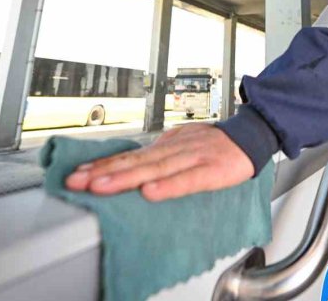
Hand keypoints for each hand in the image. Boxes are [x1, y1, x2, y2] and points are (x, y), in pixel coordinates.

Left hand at [64, 124, 254, 201]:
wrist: (251, 135)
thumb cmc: (215, 145)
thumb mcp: (181, 145)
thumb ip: (157, 156)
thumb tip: (127, 166)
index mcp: (166, 144)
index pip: (129, 155)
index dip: (102, 165)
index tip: (77, 175)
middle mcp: (174, 148)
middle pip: (135, 160)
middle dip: (103, 171)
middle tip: (76, 181)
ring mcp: (192, 157)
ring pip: (155, 168)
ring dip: (125, 177)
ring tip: (101, 186)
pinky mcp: (212, 170)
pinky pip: (188, 179)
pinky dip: (169, 186)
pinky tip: (150, 192)